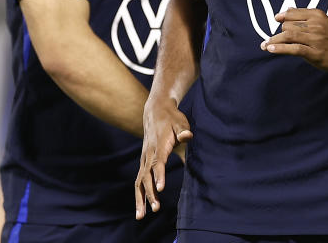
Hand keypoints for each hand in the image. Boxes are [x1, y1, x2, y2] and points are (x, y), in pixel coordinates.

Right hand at [135, 96, 191, 219]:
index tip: (161, 189)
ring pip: (139, 182)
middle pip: (147, 176)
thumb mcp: (180, 122)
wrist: (156, 112)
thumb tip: (188, 136)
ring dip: (141, 199)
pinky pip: (139, 181)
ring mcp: (144, 159)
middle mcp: (149, 154)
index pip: (158, 163)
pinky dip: (139, 194)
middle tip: (156, 208)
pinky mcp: (144, 162)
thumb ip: (183, 131)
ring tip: (142, 216)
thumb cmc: (172, 119)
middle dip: (150, 193)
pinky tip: (141, 208)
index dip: (159, 175)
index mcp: (159, 145)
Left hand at [261, 8, 327, 71]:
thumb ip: (305, 16)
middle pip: (288, 25)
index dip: (282, 17)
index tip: (276, 20)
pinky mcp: (314, 53)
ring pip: (288, 36)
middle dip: (279, 32)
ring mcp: (315, 39)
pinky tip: (270, 49)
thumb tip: (285, 12)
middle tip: (273, 39)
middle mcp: (315, 25)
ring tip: (264, 45)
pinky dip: (279, 48)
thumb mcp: (322, 21)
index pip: (292, 13)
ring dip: (273, 40)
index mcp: (316, 15)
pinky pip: (293, 49)